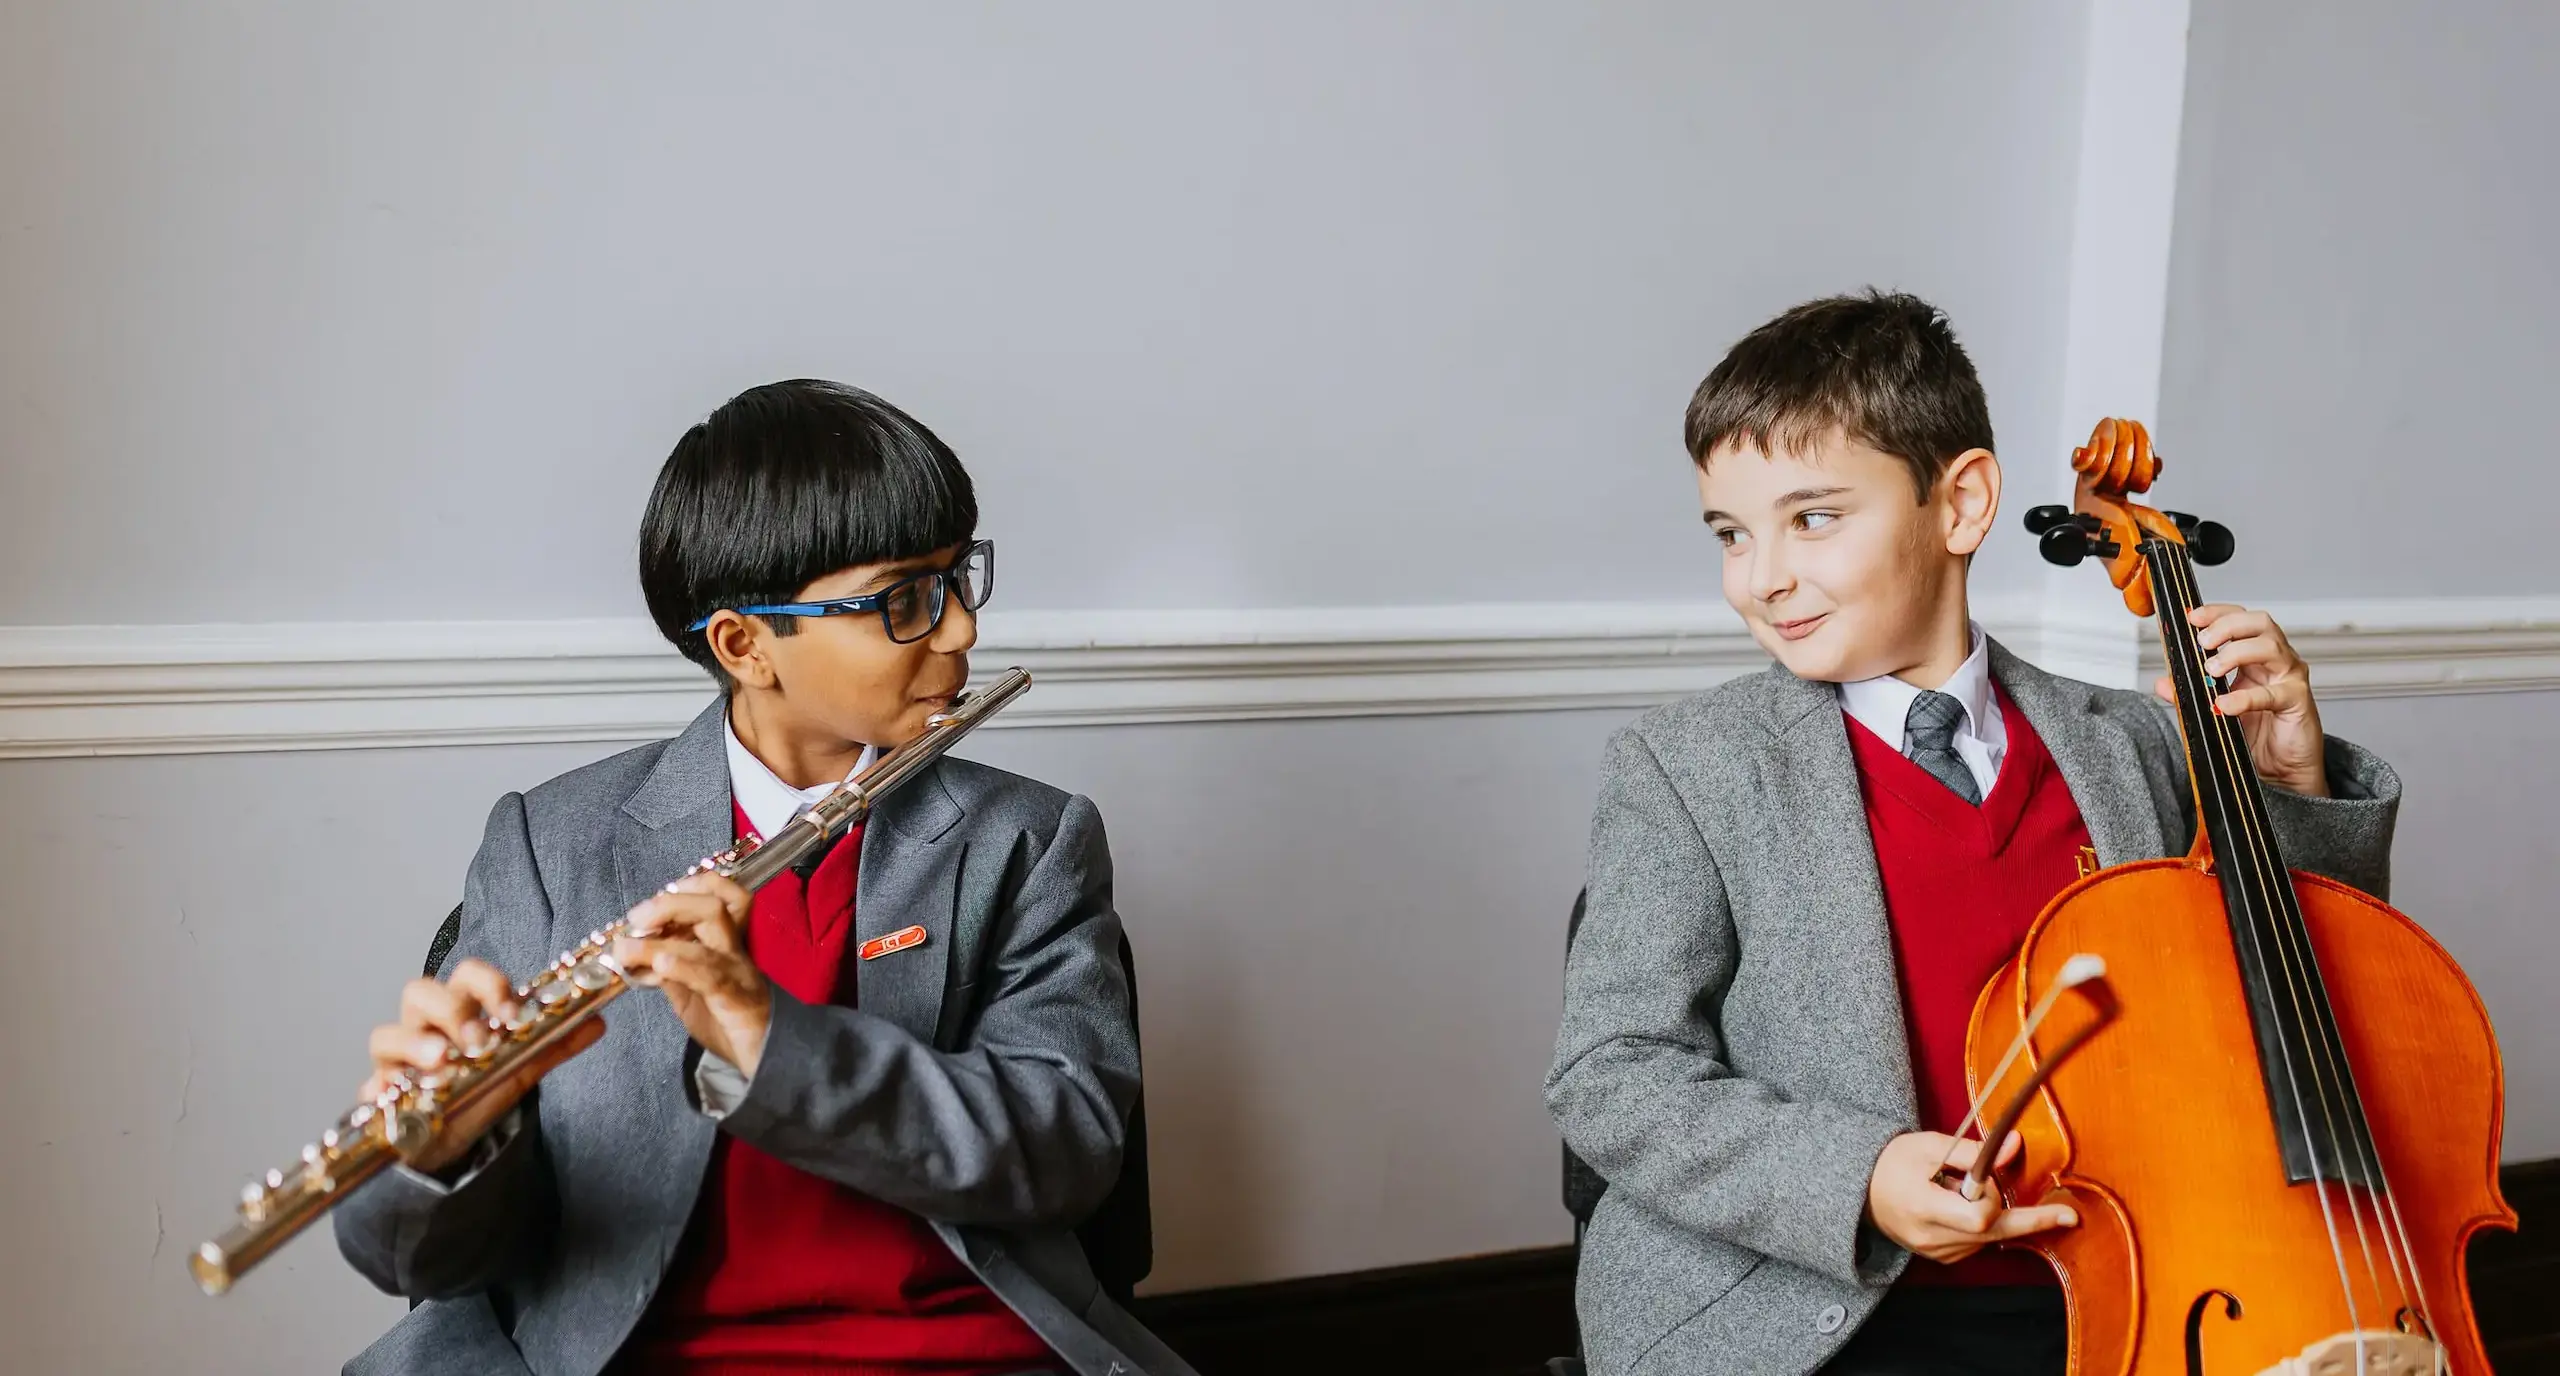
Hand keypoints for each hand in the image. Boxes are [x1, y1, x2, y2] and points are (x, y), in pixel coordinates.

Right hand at [360, 959, 603, 1173]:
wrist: (448, 1139)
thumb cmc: (478, 1090)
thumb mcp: (519, 1067)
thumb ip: (554, 1043)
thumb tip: (598, 1022)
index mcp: (461, 1009)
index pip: (468, 975)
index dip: (488, 984)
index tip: (511, 1011)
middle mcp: (424, 1025)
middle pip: (421, 992)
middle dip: (450, 1011)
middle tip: (477, 1040)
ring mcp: (396, 1057)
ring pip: (386, 1033)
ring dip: (413, 1043)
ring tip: (440, 1063)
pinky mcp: (379, 1091)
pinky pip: (369, 1083)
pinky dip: (380, 1086)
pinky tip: (394, 1093)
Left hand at [611, 872, 772, 1077]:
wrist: (766, 1061)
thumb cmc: (730, 1026)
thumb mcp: (690, 996)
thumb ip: (670, 973)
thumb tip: (638, 956)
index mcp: (725, 944)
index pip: (720, 895)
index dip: (687, 888)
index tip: (651, 905)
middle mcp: (734, 949)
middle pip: (715, 903)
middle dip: (670, 903)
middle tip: (636, 919)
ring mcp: (738, 970)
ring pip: (713, 927)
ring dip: (663, 933)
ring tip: (629, 947)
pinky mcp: (736, 997)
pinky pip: (711, 973)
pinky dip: (683, 964)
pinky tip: (659, 964)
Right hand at [1864, 1131, 2076, 1264]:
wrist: (1859, 1190)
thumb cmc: (1891, 1162)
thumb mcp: (1928, 1146)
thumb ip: (1973, 1152)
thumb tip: (2014, 1146)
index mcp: (1925, 1208)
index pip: (1979, 1217)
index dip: (1991, 1195)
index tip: (1989, 1177)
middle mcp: (1932, 1238)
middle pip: (1994, 1233)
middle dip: (2030, 1220)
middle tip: (2068, 1217)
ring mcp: (1937, 1252)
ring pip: (1988, 1237)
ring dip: (1989, 1212)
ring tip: (1957, 1189)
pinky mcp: (1943, 1257)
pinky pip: (1978, 1242)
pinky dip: (1980, 1223)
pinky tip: (1959, 1206)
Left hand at [2152, 604, 2328, 796]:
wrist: (2282, 770)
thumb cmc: (2255, 734)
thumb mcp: (2214, 709)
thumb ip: (2189, 694)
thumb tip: (2162, 683)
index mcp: (2254, 656)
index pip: (2240, 619)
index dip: (2217, 613)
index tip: (2191, 617)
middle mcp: (2275, 660)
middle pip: (2259, 623)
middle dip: (2227, 626)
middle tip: (2202, 642)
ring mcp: (2289, 678)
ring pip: (2271, 647)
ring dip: (2236, 652)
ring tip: (2211, 670)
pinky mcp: (2298, 701)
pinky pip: (2273, 693)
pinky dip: (2245, 697)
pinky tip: (2224, 704)